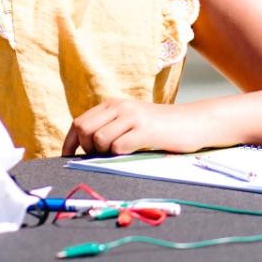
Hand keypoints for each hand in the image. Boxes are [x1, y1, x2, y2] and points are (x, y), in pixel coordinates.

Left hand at [62, 98, 214, 156]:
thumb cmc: (161, 127)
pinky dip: (119, 155)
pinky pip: (119, 146)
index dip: (70, 142)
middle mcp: (119, 107)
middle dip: (87, 149)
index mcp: (112, 104)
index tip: (67, 157)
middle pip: (85, 130)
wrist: (193, 122)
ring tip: (120, 155)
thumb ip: (111, 127)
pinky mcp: (145, 130)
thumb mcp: (131, 120)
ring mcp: (132, 117)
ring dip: (104, 154)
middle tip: (100, 157)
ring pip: (99, 140)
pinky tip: (131, 153)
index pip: (79, 122)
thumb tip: (86, 148)